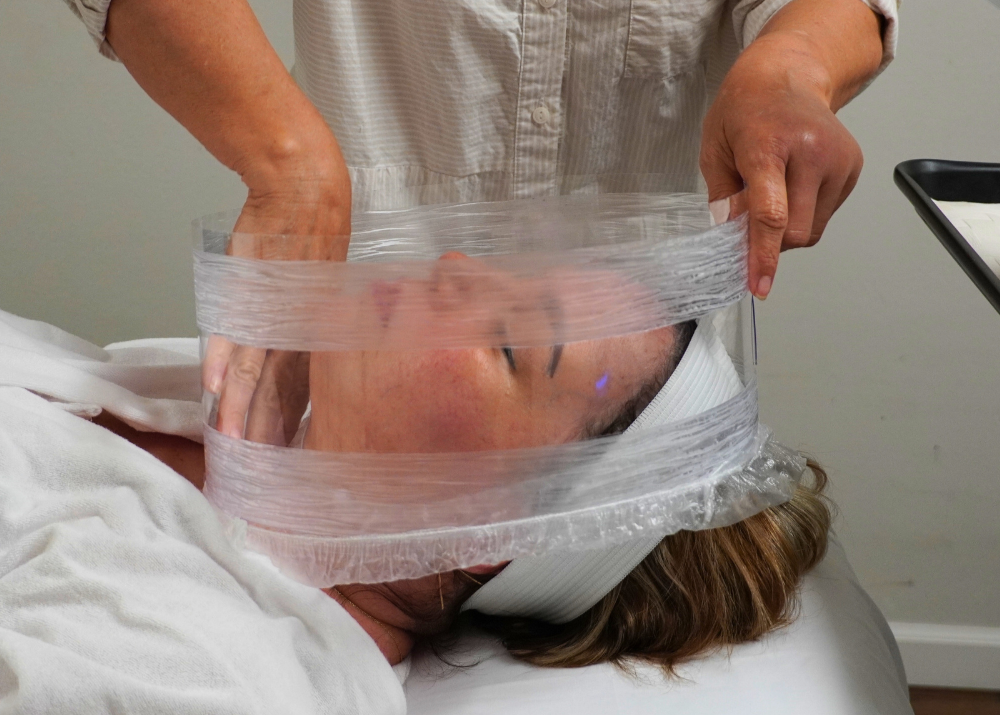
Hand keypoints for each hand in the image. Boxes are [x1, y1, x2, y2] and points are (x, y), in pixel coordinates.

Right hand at [203, 138, 351, 443]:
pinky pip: (235, 330)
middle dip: (262, 432)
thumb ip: (304, 332)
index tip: (275, 458)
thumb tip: (298, 362)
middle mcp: (294, 333)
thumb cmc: (309, 247)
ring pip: (254, 369)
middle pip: (275, 392)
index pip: (296, 394)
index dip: (284, 427)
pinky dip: (225, 357)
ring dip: (240, 407)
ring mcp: (270, 314)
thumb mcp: (315, 297)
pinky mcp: (249, 292)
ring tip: (232, 439)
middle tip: (251, 467)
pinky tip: (216, 387)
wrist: (305, 195)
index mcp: (312, 339)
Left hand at [700, 31, 867, 299]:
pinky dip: (804, 216)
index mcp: (768, 146)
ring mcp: (838, 159)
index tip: (759, 286)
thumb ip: (723, 199)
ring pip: (812, 231)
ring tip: (774, 195)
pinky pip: (825, 217)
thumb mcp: (714, 150)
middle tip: (748, 223)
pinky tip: (794, 186)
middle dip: (770, 244)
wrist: (788, 75)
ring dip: (787, 231)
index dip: (763, 256)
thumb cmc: (742, 113)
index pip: (770, 214)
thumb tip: (733, 240)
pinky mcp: (853, 167)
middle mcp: (811, 152)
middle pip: (795, 232)